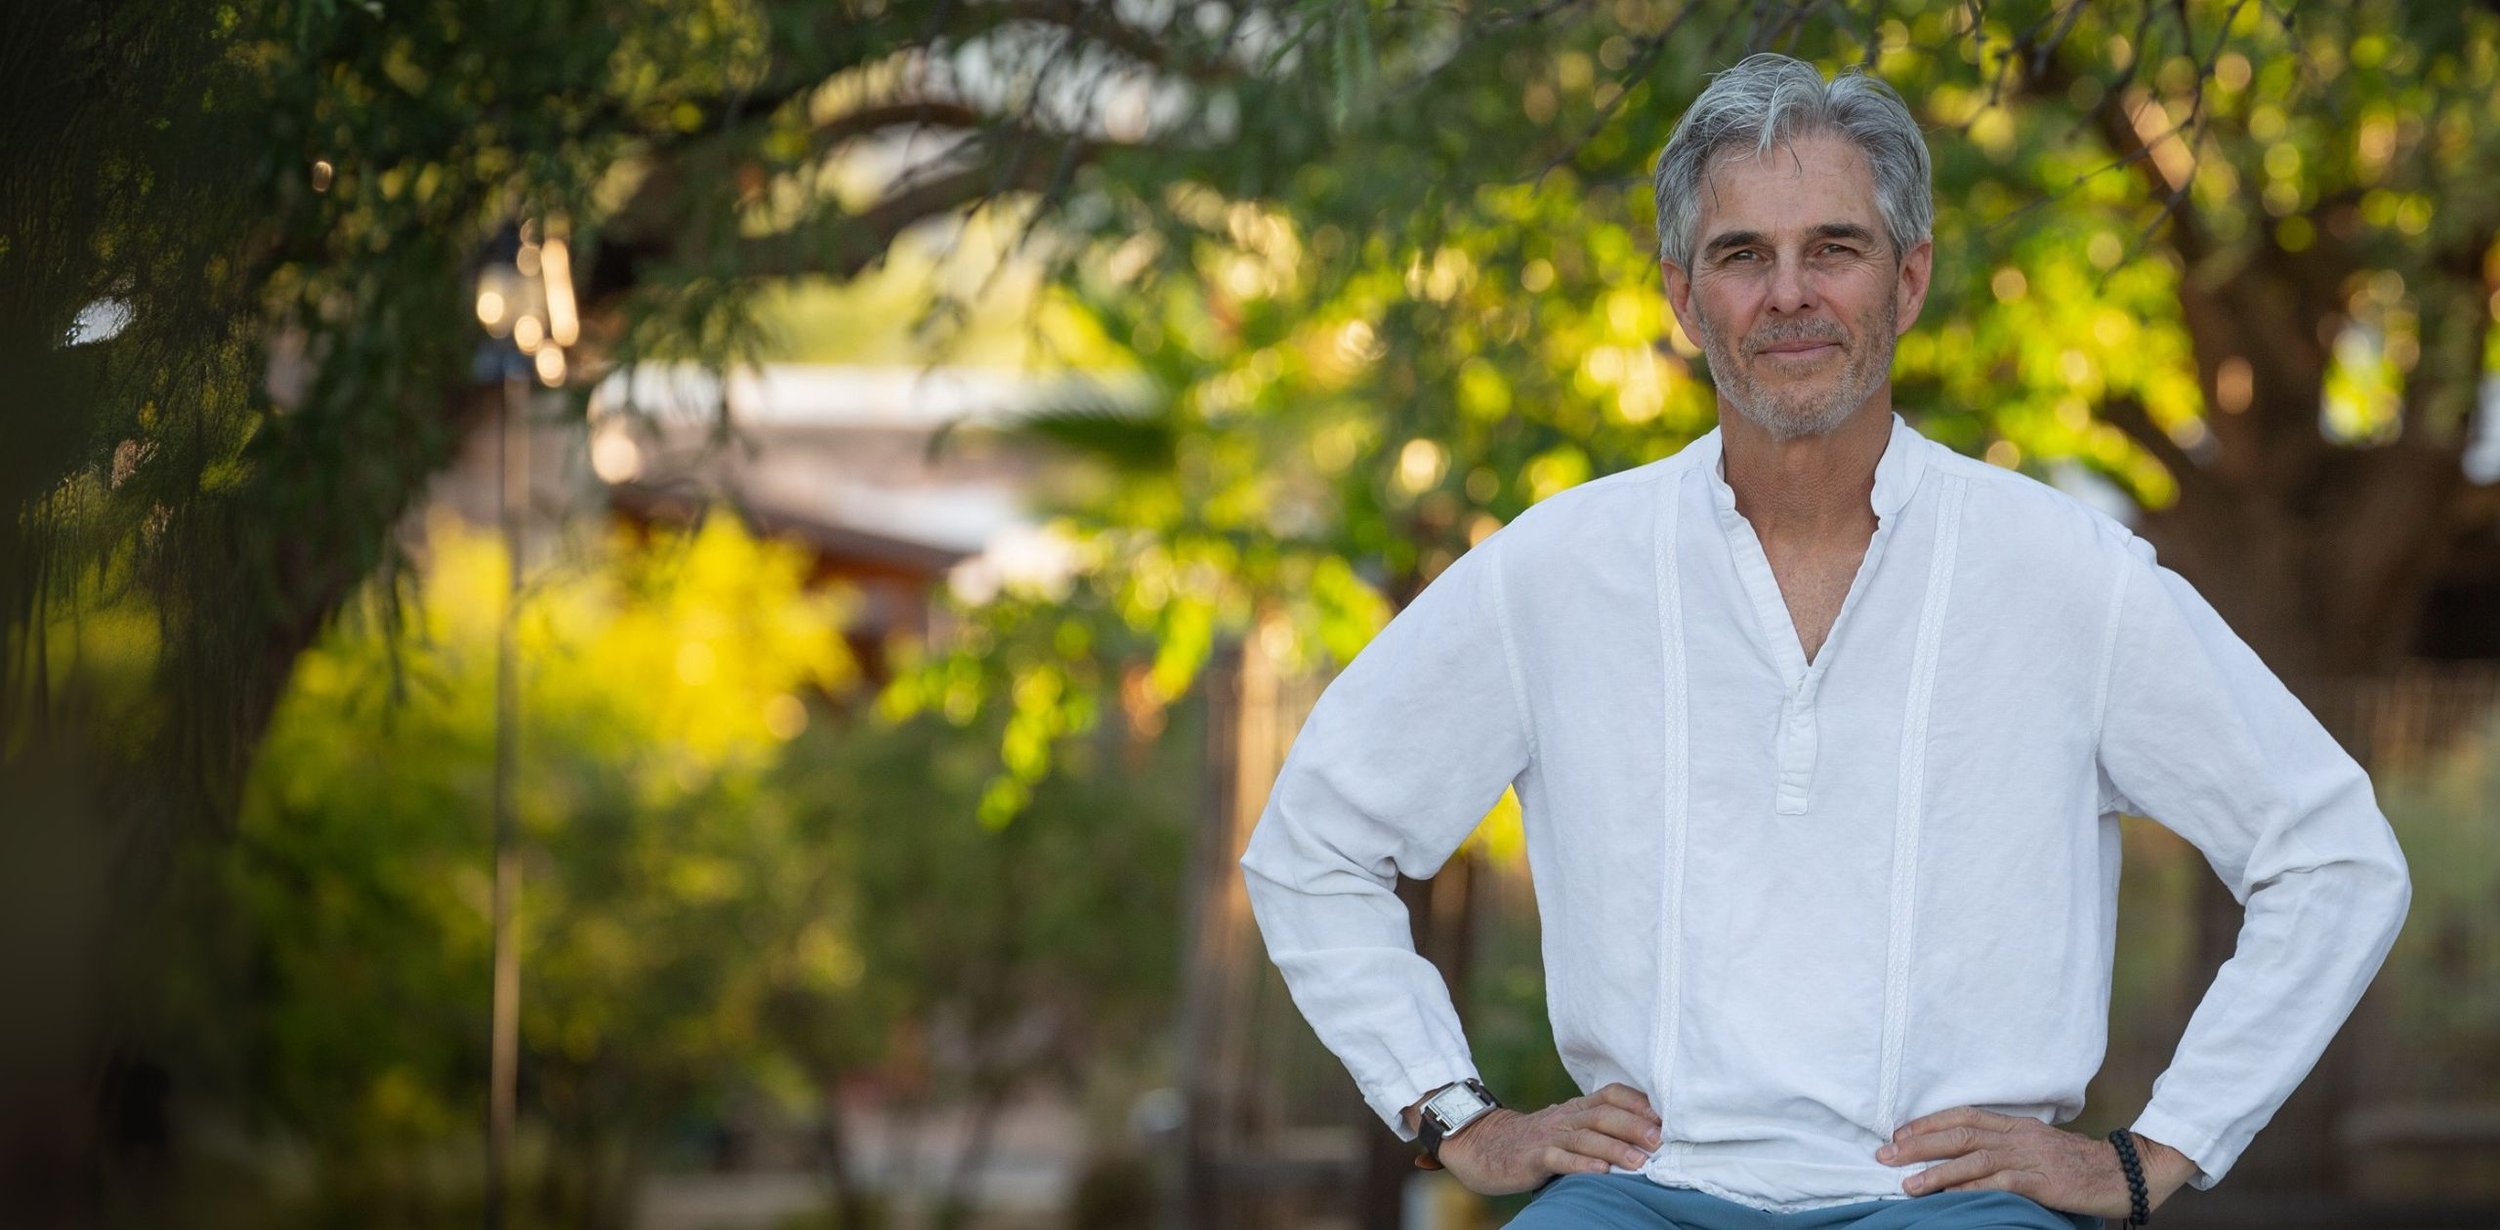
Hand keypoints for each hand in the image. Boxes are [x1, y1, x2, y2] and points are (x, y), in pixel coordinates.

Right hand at [1418, 1083, 1662, 1196]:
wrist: (1481, 1145)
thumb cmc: (1533, 1140)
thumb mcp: (1565, 1127)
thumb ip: (1596, 1127)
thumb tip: (1644, 1136)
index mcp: (1575, 1108)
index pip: (1610, 1095)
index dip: (1637, 1102)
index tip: (1665, 1115)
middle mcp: (1564, 1117)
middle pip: (1603, 1115)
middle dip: (1635, 1126)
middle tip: (1662, 1140)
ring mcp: (1547, 1136)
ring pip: (1585, 1137)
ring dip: (1615, 1148)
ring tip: (1641, 1161)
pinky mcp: (1532, 1157)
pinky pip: (1559, 1159)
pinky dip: (1582, 1165)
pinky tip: (1601, 1172)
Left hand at [1876, 1106, 2198, 1215]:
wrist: (2124, 1172)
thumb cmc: (2078, 1164)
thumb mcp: (2038, 1147)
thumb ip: (2006, 1146)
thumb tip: (1968, 1154)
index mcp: (2015, 1125)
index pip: (1963, 1115)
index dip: (1928, 1123)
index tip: (1898, 1133)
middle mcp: (2017, 1135)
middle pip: (1958, 1133)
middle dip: (1918, 1144)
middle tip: (1885, 1155)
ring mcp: (2028, 1157)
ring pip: (1972, 1158)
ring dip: (1935, 1172)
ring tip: (1907, 1184)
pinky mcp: (2039, 1181)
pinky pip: (1997, 1183)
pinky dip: (1969, 1190)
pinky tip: (1947, 1198)